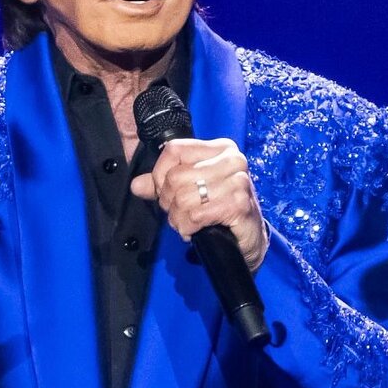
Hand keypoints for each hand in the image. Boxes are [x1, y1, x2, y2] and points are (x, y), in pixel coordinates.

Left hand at [129, 137, 268, 271]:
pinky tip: (195, 230)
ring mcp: (238, 181)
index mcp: (220, 148)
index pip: (174, 149)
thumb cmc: (222, 210)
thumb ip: (164, 185)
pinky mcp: (238, 204)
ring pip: (183, 198)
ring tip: (188, 224)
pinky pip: (195, 215)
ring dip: (178, 219)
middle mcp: (232, 159)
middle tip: (181, 213)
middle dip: (170, 202)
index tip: (164, 192)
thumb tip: (137, 185)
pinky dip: (188, 228)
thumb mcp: (192, 191)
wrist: (249, 238)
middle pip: (176, 177)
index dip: (160, 174)